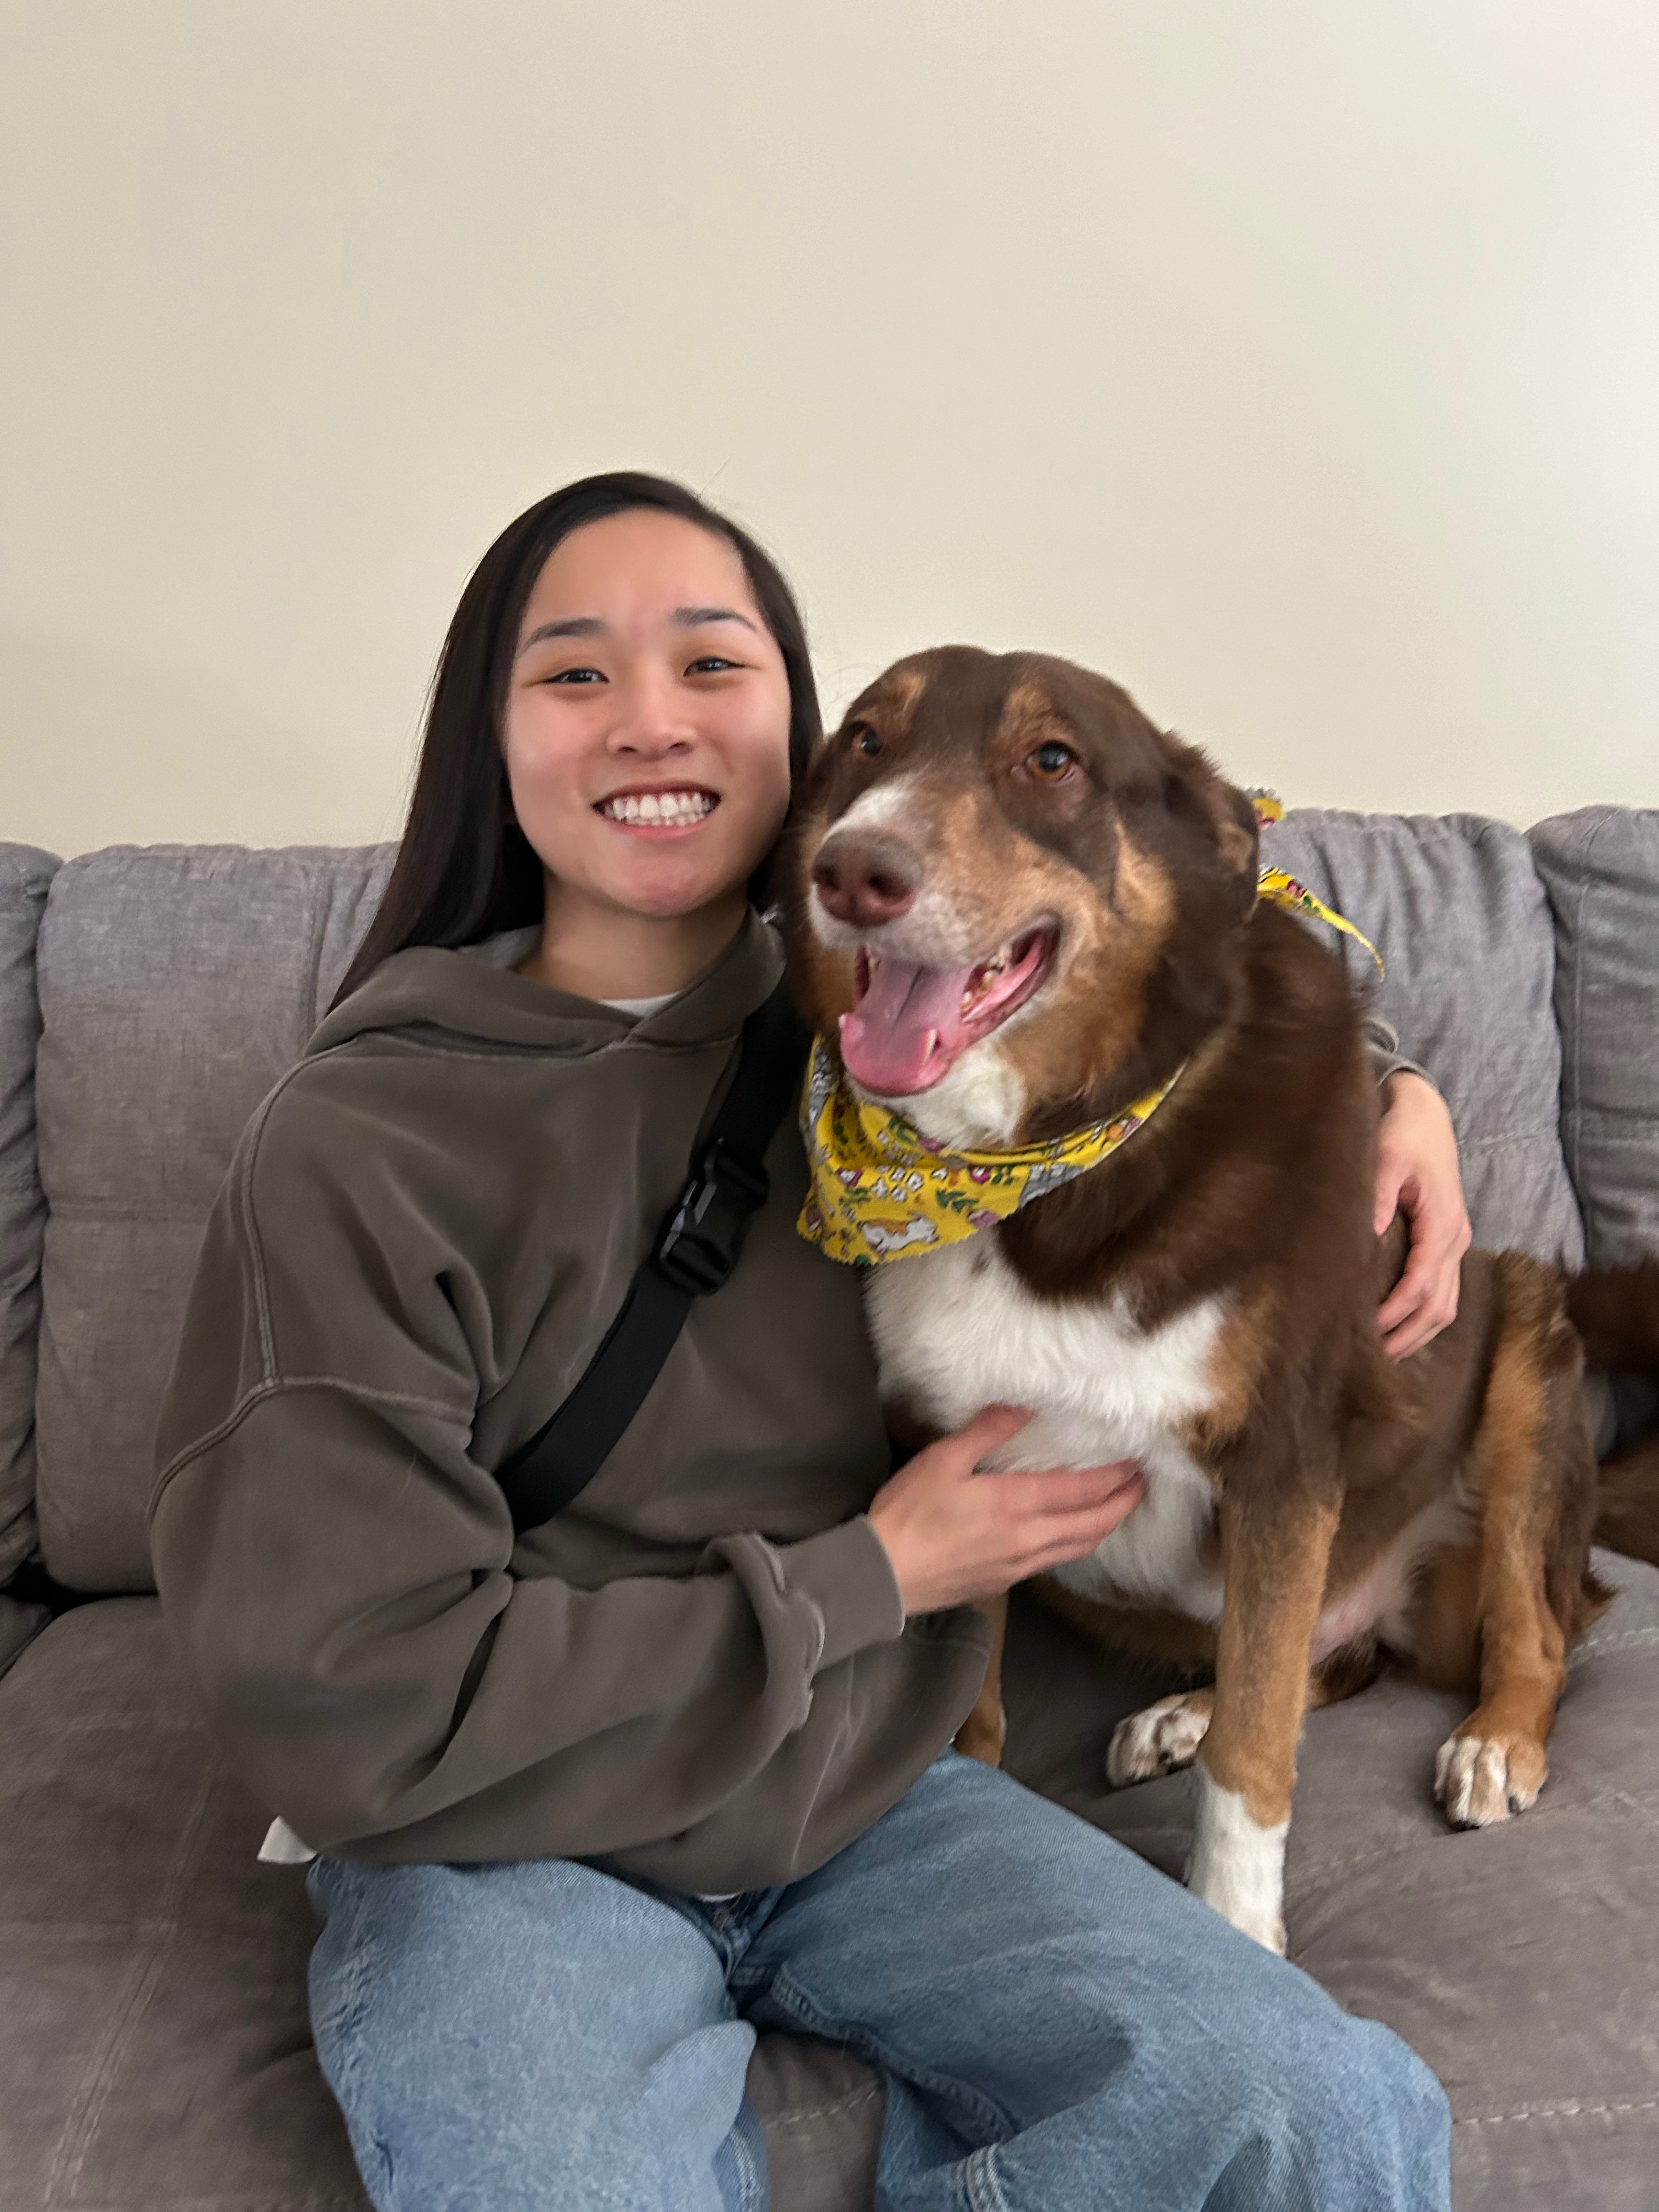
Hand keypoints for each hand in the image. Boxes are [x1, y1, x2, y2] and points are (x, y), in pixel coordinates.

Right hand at [866, 1405, 1144, 1617]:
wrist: (883, 1576)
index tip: (1136, 1464)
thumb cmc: (910, 1513)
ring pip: (1076, 1548)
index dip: (1113, 1478)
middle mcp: (1028, 1539)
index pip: (1080, 1490)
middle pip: (1091, 1525)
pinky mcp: (1004, 1583)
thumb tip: (1024, 1407)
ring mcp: (1018, 1566)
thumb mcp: (942, 1460)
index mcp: (1015, 1505)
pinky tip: (1068, 1535)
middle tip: (1141, 1486)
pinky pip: (1053, 1561)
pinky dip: (1074, 1544)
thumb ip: (986, 1432)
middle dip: (1121, 1505)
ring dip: (1102, 1527)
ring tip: (1114, 1510)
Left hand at [1373, 1072, 1471, 1359]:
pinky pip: (1446, 1289)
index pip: (1422, 1281)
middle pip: (1439, 1303)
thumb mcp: (1386, 1158)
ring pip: (1447, 1302)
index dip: (1397, 1310)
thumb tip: (1368, 1233)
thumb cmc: (1402, 1135)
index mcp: (1442, 1222)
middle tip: (1376, 1357)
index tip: (1369, 1328)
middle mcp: (1456, 1238)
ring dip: (1420, 1330)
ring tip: (1389, 1352)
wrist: (1425, 1115)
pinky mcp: (1450, 1241)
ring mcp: (1457, 1241)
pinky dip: (1428, 1313)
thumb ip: (1378, 1195)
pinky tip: (1405, 1327)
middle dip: (1409, 1332)